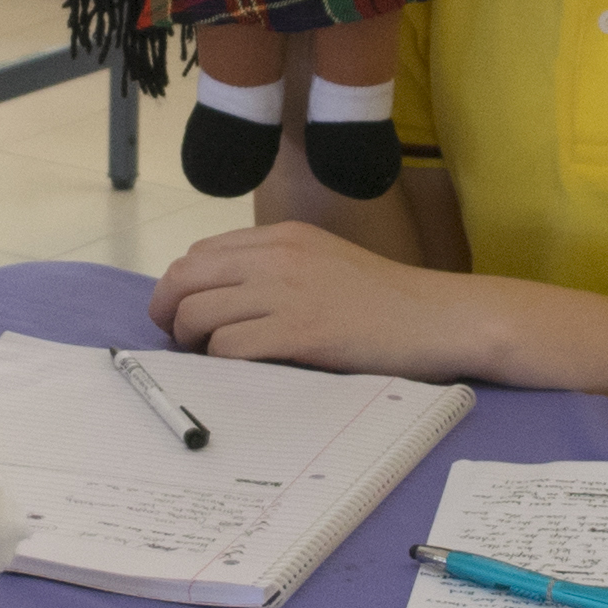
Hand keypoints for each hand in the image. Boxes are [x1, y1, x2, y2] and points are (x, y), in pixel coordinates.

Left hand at [149, 219, 465, 377]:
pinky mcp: (300, 333)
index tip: (183, 314)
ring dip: (192, 342)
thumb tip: (220, 298)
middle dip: (168, 312)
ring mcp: (287, 293)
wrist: (439, 318)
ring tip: (209, 358)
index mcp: (282, 237)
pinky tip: (240, 370)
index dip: (179, 287)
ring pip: (197, 314)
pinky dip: (220, 362)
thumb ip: (276, 270)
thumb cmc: (386, 302)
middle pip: (185, 278)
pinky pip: (228, 347)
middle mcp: (278, 257)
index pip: (199, 254)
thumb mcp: (324, 263)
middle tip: (177, 340)